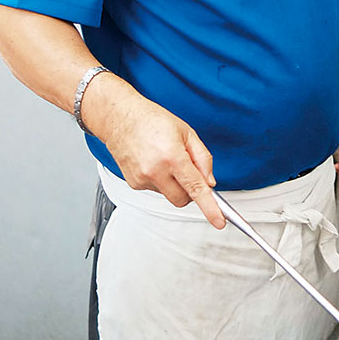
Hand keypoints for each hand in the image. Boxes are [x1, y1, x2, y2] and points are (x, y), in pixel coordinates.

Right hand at [86, 83, 225, 228]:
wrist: (120, 117)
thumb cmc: (153, 120)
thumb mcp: (187, 132)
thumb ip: (203, 158)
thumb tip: (210, 182)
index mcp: (172, 156)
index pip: (195, 188)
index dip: (210, 207)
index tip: (219, 222)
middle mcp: (155, 170)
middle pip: (183, 199)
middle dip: (191, 192)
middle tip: (189, 173)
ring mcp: (142, 179)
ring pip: (169, 195)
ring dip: (174, 183)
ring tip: (165, 159)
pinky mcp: (133, 183)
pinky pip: (156, 190)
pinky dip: (160, 180)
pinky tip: (154, 162)